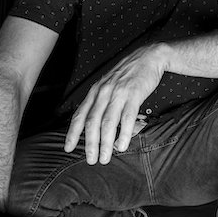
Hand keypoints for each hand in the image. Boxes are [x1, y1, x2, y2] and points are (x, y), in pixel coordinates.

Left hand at [65, 44, 166, 164]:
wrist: (150, 56)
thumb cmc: (130, 73)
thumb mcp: (110, 83)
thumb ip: (102, 101)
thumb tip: (97, 123)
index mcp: (96, 90)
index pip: (80, 115)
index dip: (73, 133)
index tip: (68, 148)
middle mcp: (104, 92)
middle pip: (92, 122)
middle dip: (90, 143)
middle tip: (91, 160)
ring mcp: (119, 93)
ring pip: (108, 122)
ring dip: (105, 143)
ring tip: (105, 157)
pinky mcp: (134, 94)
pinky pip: (127, 117)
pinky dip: (124, 133)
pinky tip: (123, 145)